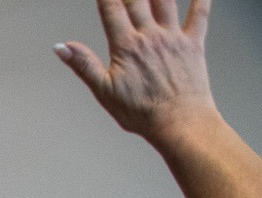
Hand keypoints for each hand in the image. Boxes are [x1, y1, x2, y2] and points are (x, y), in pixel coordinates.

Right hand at [56, 0, 216, 139]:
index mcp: (126, 47)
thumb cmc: (142, 113)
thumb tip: (61, 47)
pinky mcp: (194, 43)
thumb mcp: (104, 92)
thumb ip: (83, 65)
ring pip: (165, 1)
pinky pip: (200, 13)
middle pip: (137, 0)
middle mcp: (150, 37)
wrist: (179, 122)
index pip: (111, 10)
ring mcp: (173, 38)